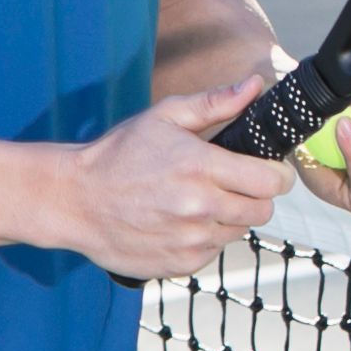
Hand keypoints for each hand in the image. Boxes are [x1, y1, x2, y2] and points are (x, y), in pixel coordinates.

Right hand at [54, 81, 289, 279]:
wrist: (74, 200)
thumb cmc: (118, 155)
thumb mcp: (164, 118)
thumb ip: (215, 103)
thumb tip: (253, 86)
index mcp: (201, 167)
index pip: (272, 181)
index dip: (276, 174)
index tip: (268, 170)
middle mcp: (200, 207)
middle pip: (262, 210)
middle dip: (254, 196)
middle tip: (230, 185)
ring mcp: (191, 240)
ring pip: (239, 231)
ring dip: (228, 218)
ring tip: (196, 201)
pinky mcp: (181, 264)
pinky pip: (214, 251)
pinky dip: (205, 238)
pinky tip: (179, 222)